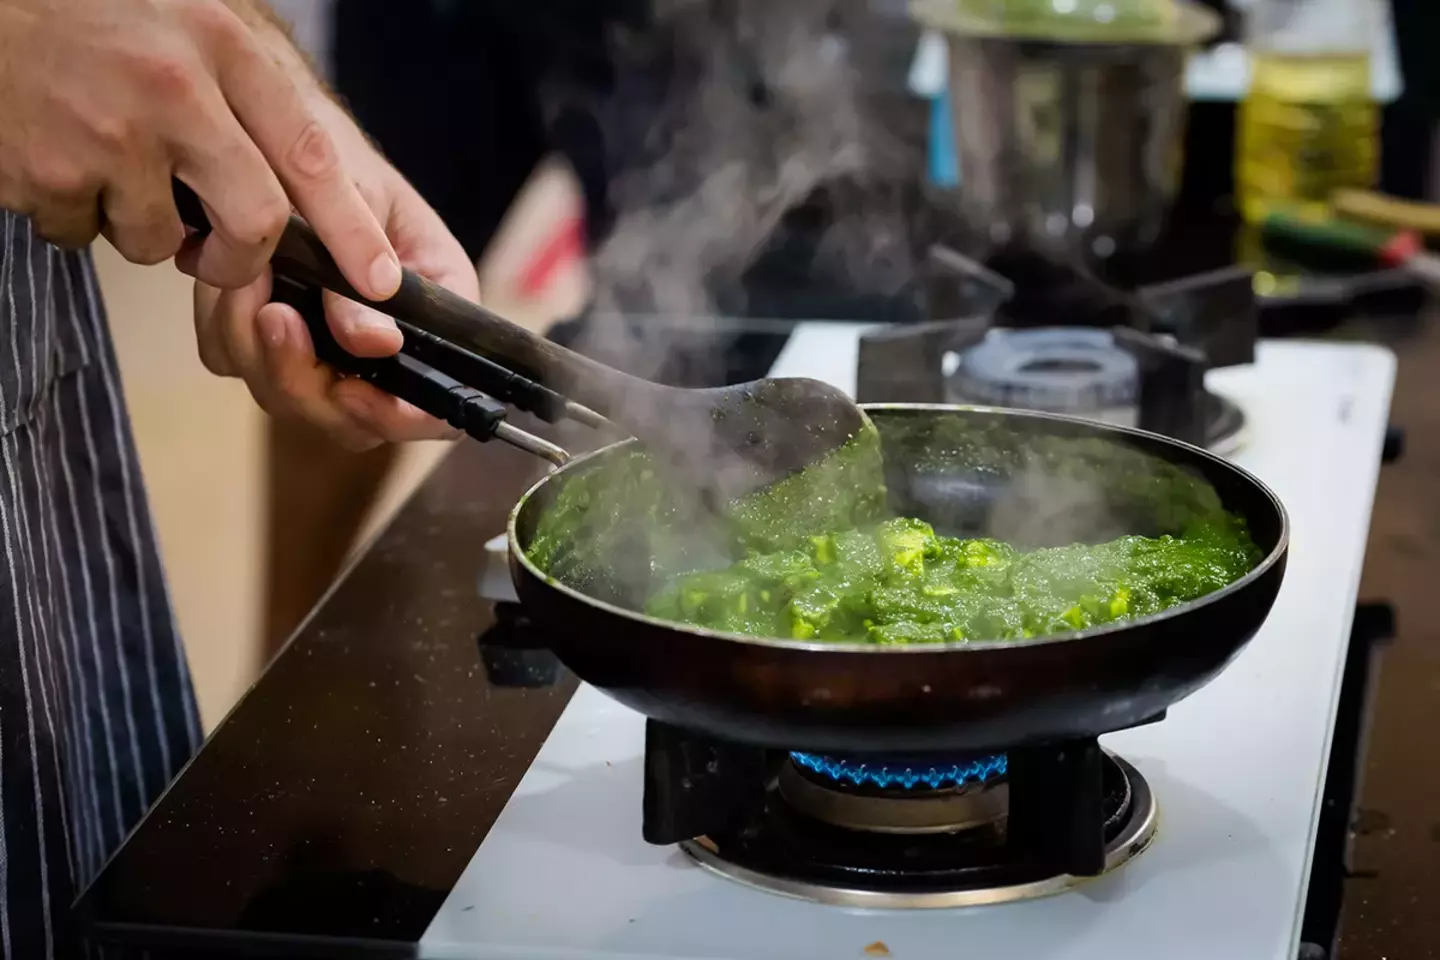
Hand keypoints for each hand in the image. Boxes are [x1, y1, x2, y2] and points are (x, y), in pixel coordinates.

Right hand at [0, 0, 399, 298]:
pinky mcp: (48, 171)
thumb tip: (301, 184)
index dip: (353, 230)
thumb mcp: (182, 16)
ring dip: (136, 224)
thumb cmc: (84, 7)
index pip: (311, 154)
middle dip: (239, 257)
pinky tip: (54, 156)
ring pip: (158, 240)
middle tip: (213, 253)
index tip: (380, 281)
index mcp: (220, 46)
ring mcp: (109, 134)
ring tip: (104, 161)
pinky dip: (71, 213)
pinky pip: (81, 233)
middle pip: (256, 221)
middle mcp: (174, 90)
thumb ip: (240, 88)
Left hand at [194, 97, 475, 450]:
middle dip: (301, 377)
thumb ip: (367, 272)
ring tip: (244, 280)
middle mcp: (382, 354)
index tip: (351, 388)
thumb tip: (373, 343)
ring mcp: (319, 354)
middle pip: (348, 420)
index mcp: (435, 322)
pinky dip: (224, 328)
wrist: (275, 127)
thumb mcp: (363, 198)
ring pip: (284, 398)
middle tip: (274, 315)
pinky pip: (234, 363)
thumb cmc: (337, 155)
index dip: (395, 414)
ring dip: (256, 347)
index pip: (434, 407)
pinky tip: (226, 278)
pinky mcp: (261, 341)